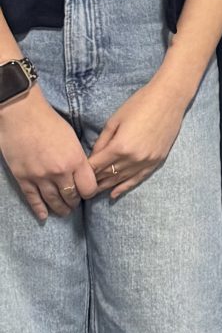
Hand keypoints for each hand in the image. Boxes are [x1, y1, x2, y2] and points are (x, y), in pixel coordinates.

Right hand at [0, 87, 97, 221]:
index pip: (88, 188)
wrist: (22, 116)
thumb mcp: (72, 139)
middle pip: (71, 196)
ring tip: (63, 212)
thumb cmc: (50, 123)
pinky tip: (44, 216)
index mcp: (75, 160)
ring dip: (60, 208)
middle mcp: (59, 172)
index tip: (87, 192)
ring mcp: (40, 177)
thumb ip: (78, 158)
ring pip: (53, 201)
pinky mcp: (24, 178)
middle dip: (74, 202)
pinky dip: (39, 209)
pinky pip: (33, 199)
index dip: (89, 192)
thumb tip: (82, 173)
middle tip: (74, 204)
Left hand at [87, 72, 192, 201]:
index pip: (96, 166)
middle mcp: (132, 159)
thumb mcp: (114, 121)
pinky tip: (114, 194)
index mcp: (119, 147)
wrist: (169, 99)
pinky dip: (125, 187)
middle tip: (80, 187)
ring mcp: (146, 162)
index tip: (75, 176)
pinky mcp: (157, 161)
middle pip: (107, 175)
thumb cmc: (139, 104)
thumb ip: (102, 141)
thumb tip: (93, 157)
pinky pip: (138, 179)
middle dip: (93, 181)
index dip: (84, 172)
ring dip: (106, 186)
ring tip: (93, 193)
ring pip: (121, 180)